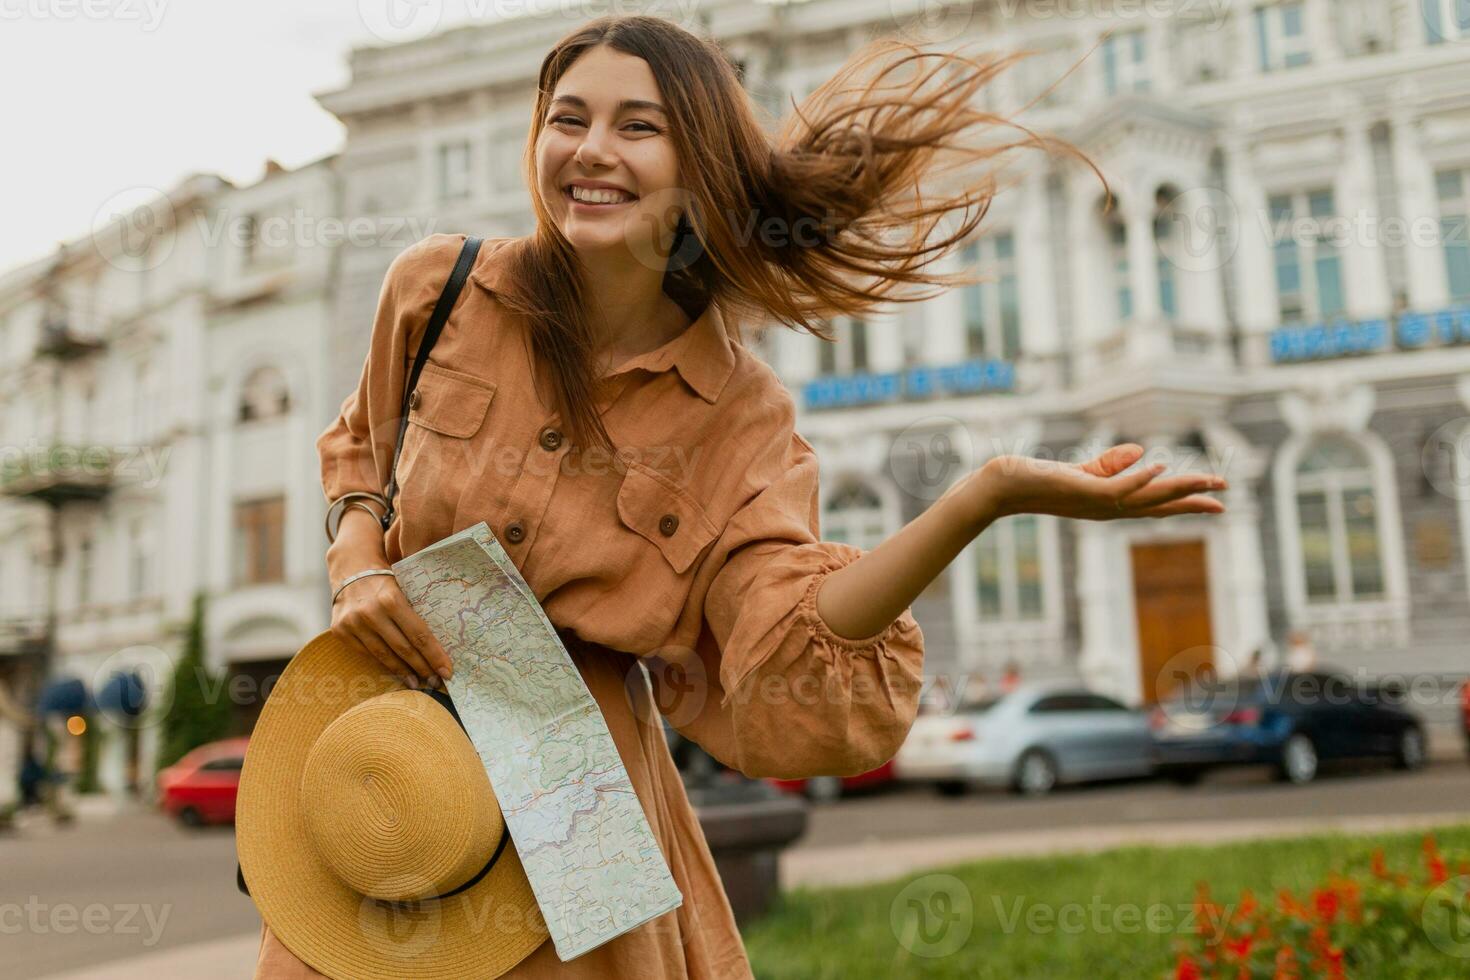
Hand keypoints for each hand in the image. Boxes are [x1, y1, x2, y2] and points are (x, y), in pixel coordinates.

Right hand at [330, 572, 453, 688]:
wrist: (351, 569)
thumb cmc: (387, 579)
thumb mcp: (405, 588)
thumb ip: (417, 613)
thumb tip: (441, 646)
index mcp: (392, 599)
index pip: (419, 634)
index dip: (434, 656)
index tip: (447, 672)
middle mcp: (371, 613)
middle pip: (403, 649)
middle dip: (422, 668)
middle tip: (436, 682)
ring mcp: (353, 623)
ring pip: (383, 655)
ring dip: (402, 672)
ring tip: (416, 683)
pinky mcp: (340, 631)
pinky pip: (366, 653)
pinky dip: (382, 663)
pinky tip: (395, 671)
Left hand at [971, 443, 1227, 522]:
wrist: (1004, 487)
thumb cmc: (1038, 480)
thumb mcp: (1082, 471)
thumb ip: (1111, 464)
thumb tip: (1142, 452)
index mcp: (1111, 504)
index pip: (1156, 504)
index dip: (1186, 501)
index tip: (1217, 500)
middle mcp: (1108, 508)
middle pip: (1160, 506)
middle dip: (1193, 500)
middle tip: (1226, 496)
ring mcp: (1097, 503)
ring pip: (1147, 498)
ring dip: (1179, 489)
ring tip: (1209, 479)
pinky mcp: (1084, 492)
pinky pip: (1118, 487)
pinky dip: (1139, 478)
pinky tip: (1160, 467)